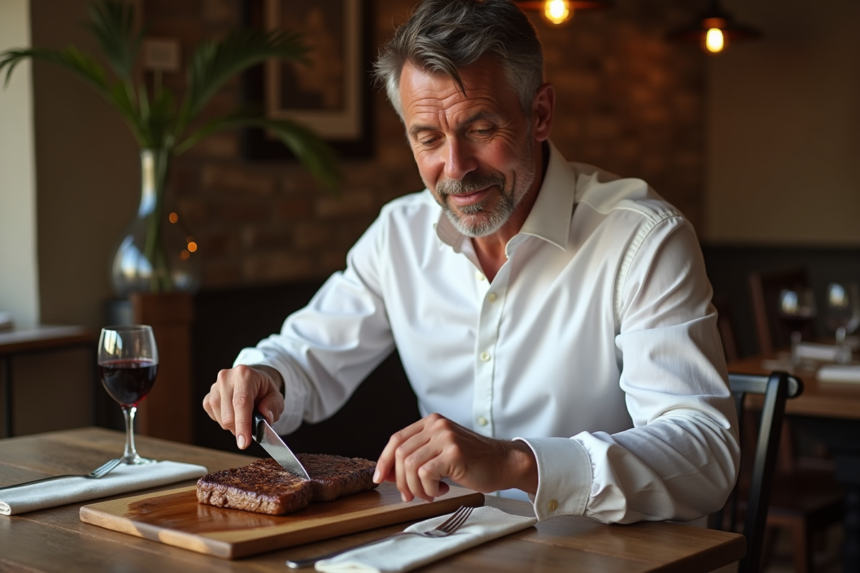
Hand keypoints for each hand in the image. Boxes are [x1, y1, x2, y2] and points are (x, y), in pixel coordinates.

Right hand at [202, 365, 283, 450]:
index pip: (241, 402)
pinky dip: (224, 421)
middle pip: (229, 415)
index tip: (244, 443)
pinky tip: (233, 414)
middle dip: (240, 428)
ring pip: (220, 419)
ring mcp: (214, 387)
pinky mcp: (208, 397)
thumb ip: (273, 407)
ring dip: (233, 425)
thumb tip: (265, 419)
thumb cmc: (264, 391)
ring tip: (244, 417)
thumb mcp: (276, 397)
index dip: (242, 425)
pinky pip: (214, 418)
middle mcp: (226, 378)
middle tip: (251, 428)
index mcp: (244, 374)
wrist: (253, 382)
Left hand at [373, 413, 537, 502]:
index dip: (384, 460)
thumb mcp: (441, 453)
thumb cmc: (473, 462)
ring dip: (415, 487)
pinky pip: (425, 474)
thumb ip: (417, 458)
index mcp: (431, 422)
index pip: (396, 439)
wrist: (504, 463)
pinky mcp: (454, 453)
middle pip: (401, 454)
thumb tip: (386, 473)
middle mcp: (437, 425)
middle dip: (400, 480)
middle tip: (410, 495)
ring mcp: (446, 437)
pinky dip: (428, 489)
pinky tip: (441, 490)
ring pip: (411, 466)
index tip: (379, 478)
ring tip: (430, 493)